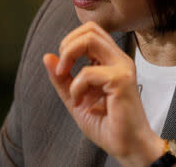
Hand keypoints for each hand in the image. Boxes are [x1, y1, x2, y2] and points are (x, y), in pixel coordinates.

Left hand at [43, 21, 163, 166]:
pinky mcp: (121, 80)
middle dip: (67, 46)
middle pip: (90, 29)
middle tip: (62, 70)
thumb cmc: (107, 124)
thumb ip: (62, 78)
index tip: (62, 69)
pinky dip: (77, 87)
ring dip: (69, 57)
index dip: (70, 43)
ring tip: (68, 81)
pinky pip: (88, 72)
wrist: (127, 145)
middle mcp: (119, 59)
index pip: (90, 32)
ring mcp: (122, 67)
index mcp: (111, 61)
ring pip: (90, 39)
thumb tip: (47, 57)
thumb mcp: (75, 98)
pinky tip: (82, 104)